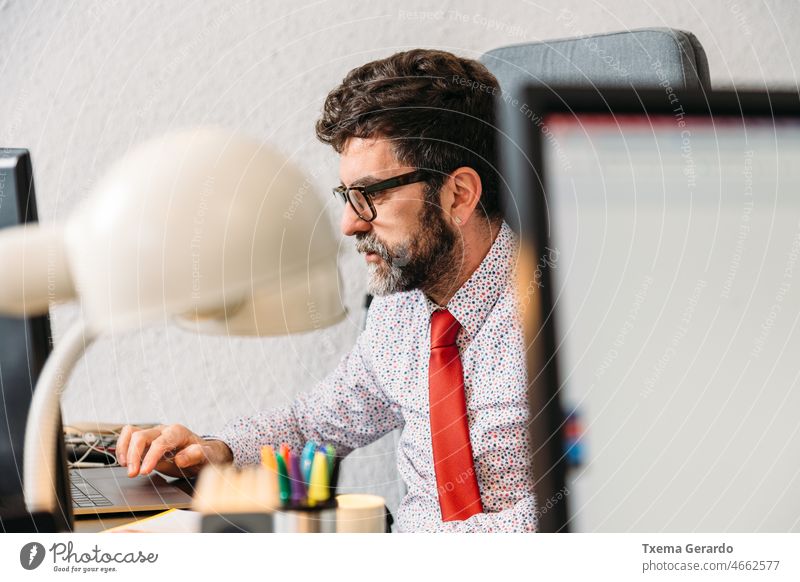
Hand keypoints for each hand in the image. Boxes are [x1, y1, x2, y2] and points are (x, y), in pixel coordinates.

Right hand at [116, 423, 232, 478]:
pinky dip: (122, 447)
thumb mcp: (207, 456)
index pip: (160, 442)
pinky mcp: (146, 440)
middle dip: (134, 455)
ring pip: (132, 433)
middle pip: (142, 435)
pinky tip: (124, 462)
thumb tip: (180, 458)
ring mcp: (154, 434)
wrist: (203, 453)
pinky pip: (129, 436)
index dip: (150, 457)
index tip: (144, 472)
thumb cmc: (205, 454)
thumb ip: (197, 455)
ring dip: (125, 450)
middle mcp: (164, 430)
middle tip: (133, 474)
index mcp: (178, 432)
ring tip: (126, 467)